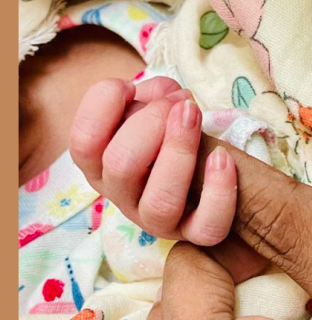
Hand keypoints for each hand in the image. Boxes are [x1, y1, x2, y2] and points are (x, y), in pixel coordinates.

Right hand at [69, 76, 236, 245]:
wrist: (197, 169)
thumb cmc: (164, 132)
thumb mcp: (149, 107)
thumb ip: (151, 95)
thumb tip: (167, 97)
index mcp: (99, 166)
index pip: (82, 143)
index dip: (102, 105)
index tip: (129, 87)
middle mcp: (122, 197)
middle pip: (120, 167)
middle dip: (151, 122)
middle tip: (176, 103)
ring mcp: (157, 220)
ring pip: (160, 202)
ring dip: (180, 151)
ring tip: (193, 115)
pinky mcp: (195, 233)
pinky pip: (207, 227)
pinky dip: (219, 192)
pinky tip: (221, 156)